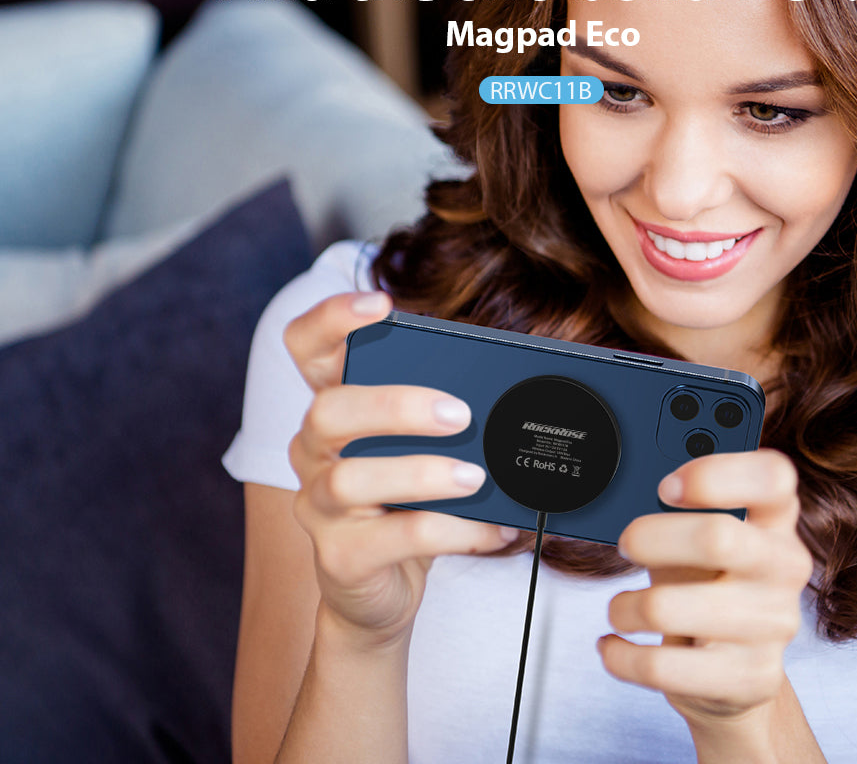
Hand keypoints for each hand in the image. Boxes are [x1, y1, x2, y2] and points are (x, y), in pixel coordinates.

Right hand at [283, 291, 518, 648]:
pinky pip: (395, 538)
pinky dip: (454, 530)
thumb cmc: (404, 502)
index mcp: (334, 407)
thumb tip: (509, 388)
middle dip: (396, 405)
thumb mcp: (419, 448)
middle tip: (461, 414)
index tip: (382, 304)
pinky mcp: (340, 558)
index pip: (306, 347)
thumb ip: (441, 414)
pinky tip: (494, 528)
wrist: (379, 591)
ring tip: (477, 476)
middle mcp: (313, 451)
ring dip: (423, 472)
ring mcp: (319, 506)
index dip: (331, 318)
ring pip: (353, 478)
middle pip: (328, 410)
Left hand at [601, 449, 811, 732]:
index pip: (772, 476)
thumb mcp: (696, 538)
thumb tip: (627, 490)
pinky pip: (662, 666)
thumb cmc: (708, 585)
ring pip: (670, 608)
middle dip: (650, 537)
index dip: (716, 473)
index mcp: (776, 519)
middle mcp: (784, 567)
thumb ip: (675, 509)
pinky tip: (614, 646)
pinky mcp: (750, 679)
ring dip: (626, 607)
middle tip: (626, 544)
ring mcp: (773, 626)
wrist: (736, 675)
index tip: (666, 486)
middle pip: (718, 537)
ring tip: (620, 608)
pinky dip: (621, 655)